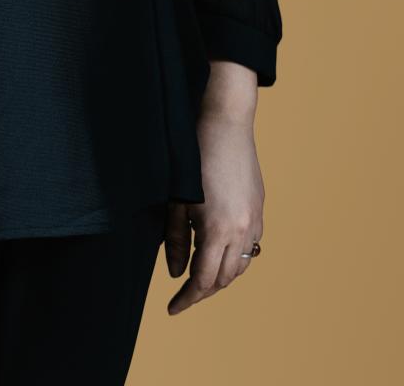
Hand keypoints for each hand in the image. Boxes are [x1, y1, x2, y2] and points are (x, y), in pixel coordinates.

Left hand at [164, 61, 264, 315]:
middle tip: (183, 293)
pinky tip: (218, 250)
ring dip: (220, 275)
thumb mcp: (177, 200)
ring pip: (240, 266)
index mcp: (219, 230)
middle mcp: (242, 231)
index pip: (204, 280)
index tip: (172, 308)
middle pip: (224, 278)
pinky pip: (250, 246)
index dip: (187, 298)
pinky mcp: (259, 209)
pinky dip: (234, 257)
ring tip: (199, 274)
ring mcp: (255, 220)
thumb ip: (175, 240)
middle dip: (204, 290)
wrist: (226, 123)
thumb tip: (175, 272)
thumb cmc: (195, 156)